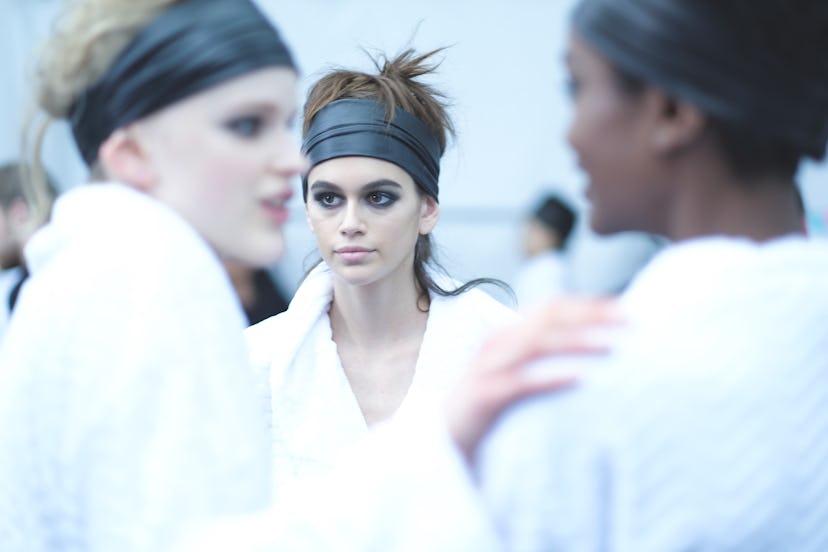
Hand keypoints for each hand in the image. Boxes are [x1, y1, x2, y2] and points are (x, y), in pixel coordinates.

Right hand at [446, 296, 621, 461]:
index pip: (552, 307)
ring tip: (613, 347)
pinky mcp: (482, 397)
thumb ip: (543, 359)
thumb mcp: (517, 377)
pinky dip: (550, 378)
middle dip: (591, 314)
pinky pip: (520, 383)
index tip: (627, 308)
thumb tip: (594, 351)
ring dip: (578, 340)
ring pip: (537, 343)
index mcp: (508, 334)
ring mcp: (487, 368)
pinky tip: (579, 380)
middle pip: (548, 317)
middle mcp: (498, 344)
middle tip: (631, 322)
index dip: (589, 303)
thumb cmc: (488, 412)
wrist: (439, 447)